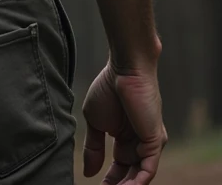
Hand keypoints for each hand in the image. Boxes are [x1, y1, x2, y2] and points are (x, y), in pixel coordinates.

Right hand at [82, 62, 166, 183]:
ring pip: (140, 177)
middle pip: (130, 176)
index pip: (120, 169)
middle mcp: (140, 144)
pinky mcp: (155, 141)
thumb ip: (92, 147)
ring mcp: (149, 144)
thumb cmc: (108, 88)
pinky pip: (148, 170)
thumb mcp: (94, 121)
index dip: (109, 182)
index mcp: (125, 138)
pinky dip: (137, 183)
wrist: (124, 69)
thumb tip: (88, 172)